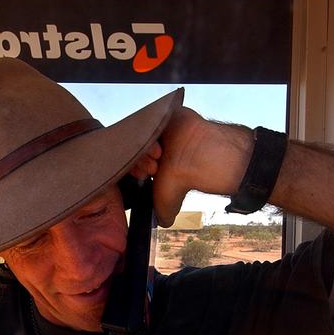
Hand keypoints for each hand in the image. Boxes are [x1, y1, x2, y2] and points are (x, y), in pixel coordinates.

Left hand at [130, 107, 253, 226]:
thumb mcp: (167, 201)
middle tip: (154, 166)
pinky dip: (153, 126)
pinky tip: (160, 141)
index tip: (146, 175)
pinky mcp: (167, 112)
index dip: (133, 167)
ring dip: (147, 145)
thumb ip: (162, 211)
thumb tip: (163, 222)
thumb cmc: (188, 178)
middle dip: (140, 157)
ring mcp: (160, 126)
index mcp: (151, 160)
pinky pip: (150, 114)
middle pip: (133, 145)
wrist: (203, 159)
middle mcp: (155, 143)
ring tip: (160, 156)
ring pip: (141, 132)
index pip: (130, 160)